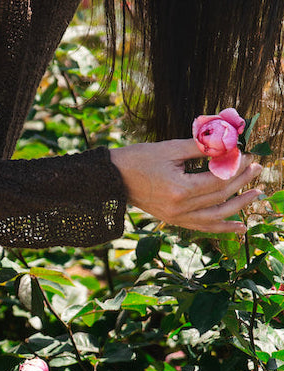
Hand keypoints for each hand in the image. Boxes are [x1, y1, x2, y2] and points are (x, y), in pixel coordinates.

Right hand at [110, 138, 262, 233]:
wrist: (113, 178)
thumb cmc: (139, 159)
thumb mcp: (170, 149)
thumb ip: (200, 147)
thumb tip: (226, 143)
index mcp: (179, 189)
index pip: (217, 180)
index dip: (236, 167)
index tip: (246, 155)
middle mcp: (180, 208)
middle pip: (220, 197)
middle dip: (242, 182)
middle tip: (258, 168)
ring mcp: (177, 217)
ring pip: (216, 216)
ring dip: (239, 206)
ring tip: (256, 195)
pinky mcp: (174, 220)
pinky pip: (204, 227)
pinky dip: (223, 227)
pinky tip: (240, 228)